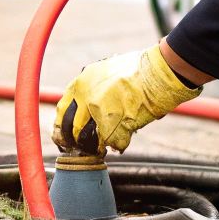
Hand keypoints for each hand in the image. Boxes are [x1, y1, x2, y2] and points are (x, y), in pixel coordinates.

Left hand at [52, 45, 201, 153]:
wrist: (156, 72)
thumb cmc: (138, 70)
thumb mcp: (107, 71)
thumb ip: (94, 88)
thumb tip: (88, 105)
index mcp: (82, 82)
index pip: (62, 110)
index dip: (62, 127)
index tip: (64, 137)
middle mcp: (85, 96)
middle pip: (71, 129)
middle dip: (75, 142)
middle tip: (80, 149)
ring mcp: (98, 111)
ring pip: (88, 139)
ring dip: (95, 146)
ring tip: (102, 147)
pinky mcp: (113, 124)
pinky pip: (110, 142)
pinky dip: (117, 145)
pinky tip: (121, 142)